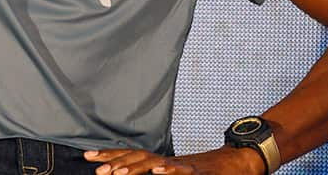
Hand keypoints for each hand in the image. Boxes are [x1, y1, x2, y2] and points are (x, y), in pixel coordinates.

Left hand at [83, 146, 263, 174]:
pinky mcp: (200, 173)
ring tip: (117, 173)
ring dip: (135, 167)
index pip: (131, 157)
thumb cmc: (207, 172)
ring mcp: (184, 166)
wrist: (239, 163)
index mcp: (161, 163)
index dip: (110, 156)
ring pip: (156, 163)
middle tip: (96, 167)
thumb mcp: (177, 173)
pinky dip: (171, 172)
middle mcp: (169, 161)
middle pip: (138, 157)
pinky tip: (158, 172)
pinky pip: (184, 172)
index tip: (88, 156)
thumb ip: (158, 172)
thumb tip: (133, 172)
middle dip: (115, 161)